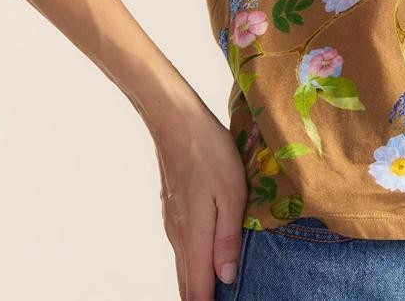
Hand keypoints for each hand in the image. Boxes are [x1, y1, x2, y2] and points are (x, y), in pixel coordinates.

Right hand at [152, 96, 248, 300]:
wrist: (176, 122)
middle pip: (187, 284)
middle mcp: (178, 237)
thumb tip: (227, 279)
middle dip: (203, 299)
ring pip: (184, 267)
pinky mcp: (173, 211)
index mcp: (194, 238)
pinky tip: (208, 261)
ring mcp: (173, 224)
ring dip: (199, 284)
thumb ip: (228, 238)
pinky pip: (183, 249)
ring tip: (218, 290)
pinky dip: (194, 264)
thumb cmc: (209, 152)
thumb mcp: (231, 194)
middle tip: (224, 300)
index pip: (198, 291)